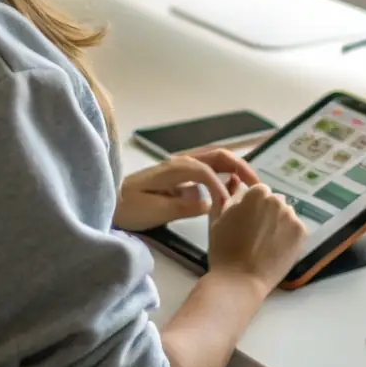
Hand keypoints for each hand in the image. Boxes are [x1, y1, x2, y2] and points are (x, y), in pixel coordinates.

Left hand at [114, 148, 259, 231]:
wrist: (109, 204)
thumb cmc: (128, 208)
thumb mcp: (155, 211)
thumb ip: (184, 206)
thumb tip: (210, 203)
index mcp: (174, 168)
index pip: (207, 172)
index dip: (221, 188)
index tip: (228, 208)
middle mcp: (180, 162)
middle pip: (218, 155)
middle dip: (240, 167)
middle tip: (257, 185)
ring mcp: (181, 167)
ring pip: (215, 160)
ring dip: (235, 169)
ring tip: (250, 186)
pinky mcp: (180, 177)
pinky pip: (208, 170)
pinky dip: (224, 176)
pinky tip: (230, 192)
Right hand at [207, 183, 306, 293]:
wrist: (239, 280)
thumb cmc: (223, 250)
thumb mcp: (218, 218)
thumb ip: (228, 196)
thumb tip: (235, 180)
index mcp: (256, 193)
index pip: (259, 192)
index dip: (252, 206)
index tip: (247, 221)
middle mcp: (277, 201)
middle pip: (275, 202)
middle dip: (267, 213)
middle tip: (256, 234)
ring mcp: (291, 217)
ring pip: (286, 215)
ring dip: (279, 223)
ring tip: (266, 243)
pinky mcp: (301, 233)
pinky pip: (295, 229)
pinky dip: (288, 236)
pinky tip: (276, 249)